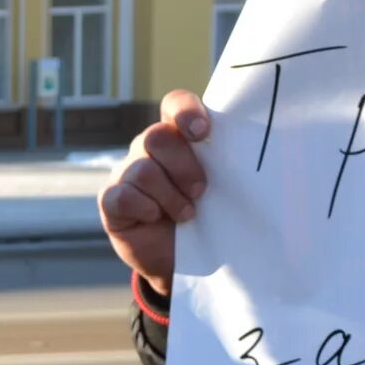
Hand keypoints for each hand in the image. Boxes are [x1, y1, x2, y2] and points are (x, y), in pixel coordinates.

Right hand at [97, 89, 211, 290]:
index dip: (185, 112)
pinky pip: (123, 195)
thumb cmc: (207, 216)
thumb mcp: (222, 188)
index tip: (203, 133)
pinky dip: (144, 208)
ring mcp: (126, 173)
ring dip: (170, 196)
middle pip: (157, 136)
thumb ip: (227, 164)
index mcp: (178, 136)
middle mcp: (148, 148)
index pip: (174, 105)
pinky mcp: (111, 200)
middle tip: (201, 191)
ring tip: (186, 215)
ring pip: (143, 170)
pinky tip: (154, 218)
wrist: (183, 259)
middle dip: (183, 166)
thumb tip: (254, 155)